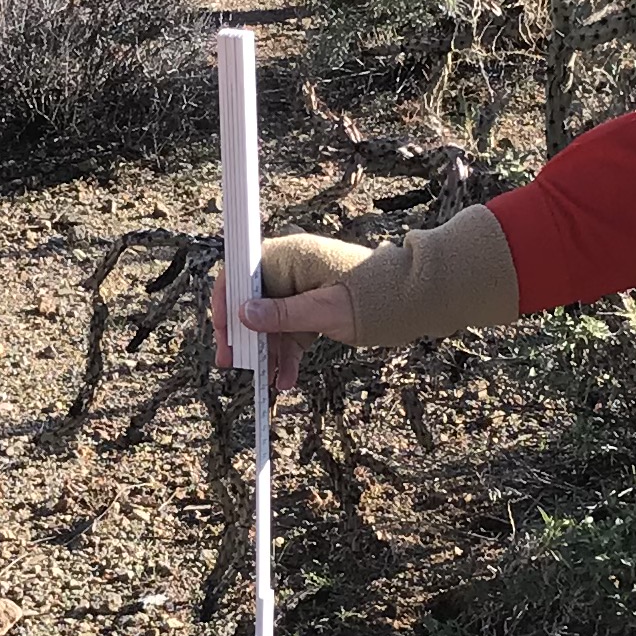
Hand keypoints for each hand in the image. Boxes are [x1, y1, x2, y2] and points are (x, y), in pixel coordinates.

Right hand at [217, 232, 375, 395]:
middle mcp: (291, 271)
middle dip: (242, 334)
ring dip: (265, 350)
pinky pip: (289, 332)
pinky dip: (285, 354)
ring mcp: (301, 292)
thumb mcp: (325, 310)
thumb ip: (283, 314)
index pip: (241, 274)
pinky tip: (284, 377)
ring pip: (270, 322)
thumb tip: (244, 314)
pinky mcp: (312, 310)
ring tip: (263, 378)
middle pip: (251, 301)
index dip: (226, 301)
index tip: (223, 330)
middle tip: (232, 361)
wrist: (412, 299)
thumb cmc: (374, 296)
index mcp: (290, 257)